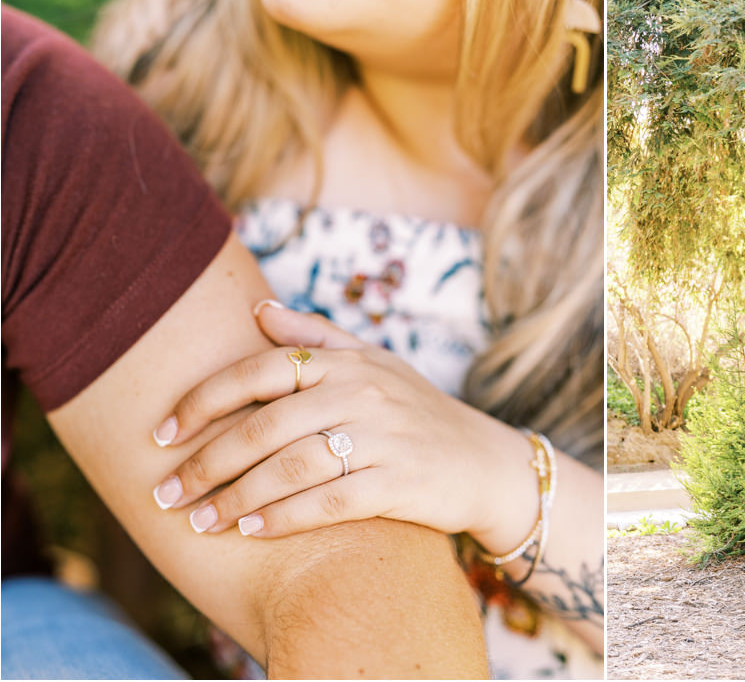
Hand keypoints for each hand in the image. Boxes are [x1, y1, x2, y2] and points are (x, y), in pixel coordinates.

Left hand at [149, 301, 535, 551]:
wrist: (486, 463)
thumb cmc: (419, 412)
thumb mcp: (375, 362)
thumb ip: (316, 334)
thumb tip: (256, 309)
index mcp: (348, 362)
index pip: (261, 369)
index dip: (204, 400)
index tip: (162, 433)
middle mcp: (363, 394)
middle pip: (265, 426)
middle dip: (206, 463)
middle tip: (166, 493)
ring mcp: (384, 438)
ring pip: (290, 468)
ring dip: (235, 499)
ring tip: (199, 522)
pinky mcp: (400, 483)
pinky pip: (329, 502)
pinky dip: (285, 518)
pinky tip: (252, 531)